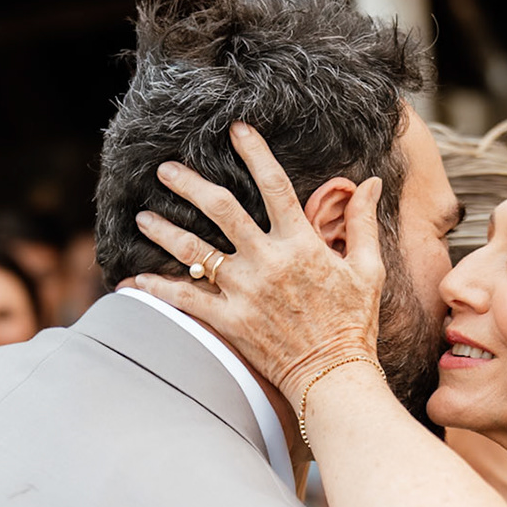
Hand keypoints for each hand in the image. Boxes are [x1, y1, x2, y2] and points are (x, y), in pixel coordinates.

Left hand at [130, 122, 385, 402]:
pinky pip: (185, 300)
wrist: (334, 377)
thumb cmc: (354, 324)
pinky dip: (157, 289)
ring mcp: (244, 291)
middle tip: (165, 169)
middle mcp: (267, 261)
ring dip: (164, 230)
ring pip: (194, 250)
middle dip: (188, 184)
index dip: (254, 151)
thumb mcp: (368, 270)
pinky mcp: (229, 321)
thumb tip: (372, 183)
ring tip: (143, 217)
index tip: (236, 129)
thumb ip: (363, 223)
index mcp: (301, 243)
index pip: (273, 184)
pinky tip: (134, 281)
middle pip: (220, 208)